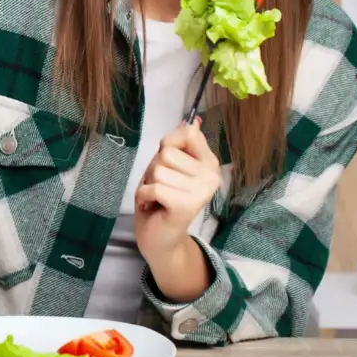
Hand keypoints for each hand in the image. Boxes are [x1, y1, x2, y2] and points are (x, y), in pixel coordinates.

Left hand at [134, 119, 220, 263]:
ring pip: (158, 170)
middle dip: (154, 168)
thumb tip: (192, 119)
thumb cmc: (162, 197)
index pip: (187, 132)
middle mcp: (211, 176)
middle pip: (167, 152)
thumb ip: (180, 143)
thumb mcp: (169, 165)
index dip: (168, 144)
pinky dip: (145, 196)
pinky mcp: (187, 205)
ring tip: (158, 197)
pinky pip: (154, 187)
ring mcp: (201, 191)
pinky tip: (153, 206)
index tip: (169, 163)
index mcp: (209, 163)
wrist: (161, 237)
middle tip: (161, 186)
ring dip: (149, 184)